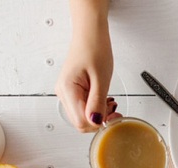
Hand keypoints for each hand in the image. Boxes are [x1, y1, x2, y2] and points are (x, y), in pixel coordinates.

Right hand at [55, 2, 120, 131]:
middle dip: (98, 120)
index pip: (80, 122)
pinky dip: (95, 107)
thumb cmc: (94, 49)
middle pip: (80, 122)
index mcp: (67, 90)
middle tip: (114, 110)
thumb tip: (95, 122)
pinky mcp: (72, 90)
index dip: (98, 124)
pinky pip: (83, 107)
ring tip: (109, 102)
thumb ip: (97, 103)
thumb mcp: (101, 79)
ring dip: (97, 114)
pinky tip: (103, 99)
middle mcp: (63, 93)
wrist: (90, 33)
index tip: (112, 116)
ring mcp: (66, 92)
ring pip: (82, 116)